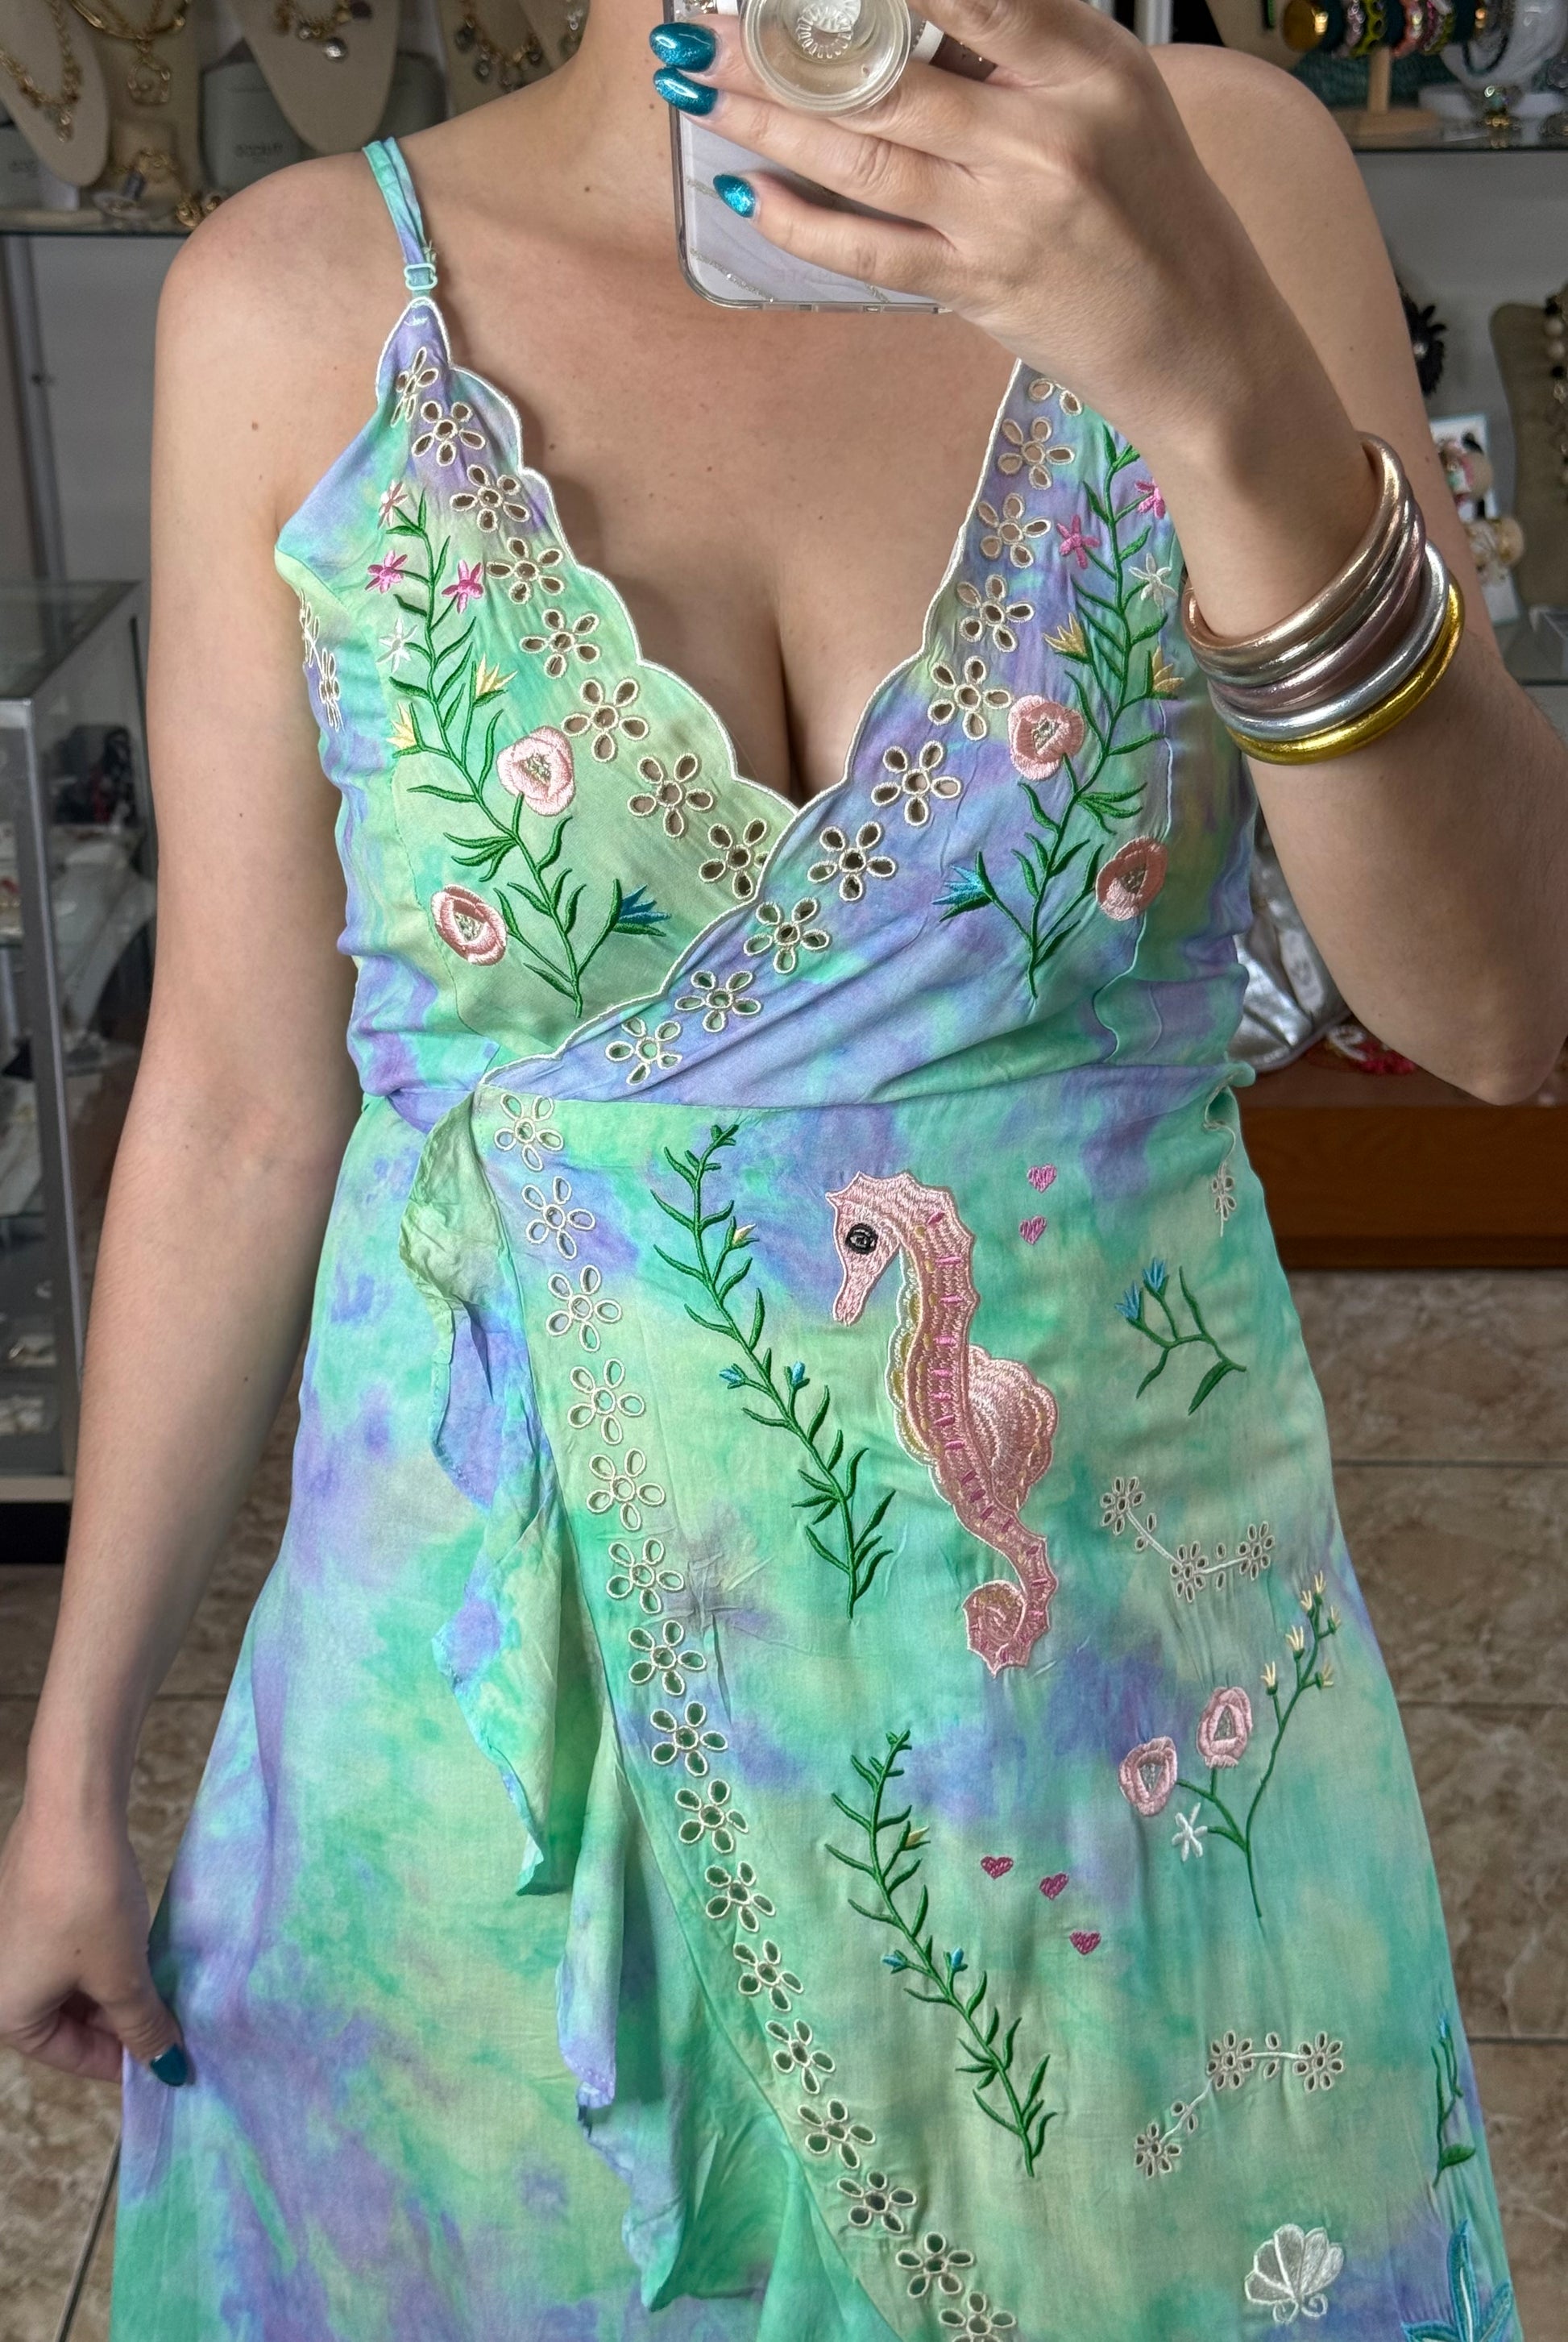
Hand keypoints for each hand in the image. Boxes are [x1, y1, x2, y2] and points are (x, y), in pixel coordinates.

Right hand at [0, 1798, 185, 2085]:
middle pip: (67, 2019)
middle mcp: (0, 1980)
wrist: (72, 1813)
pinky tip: (141, 1948)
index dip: (119, 2060)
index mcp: (7, 2012)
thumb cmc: (86, 1902)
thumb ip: (142, 2027)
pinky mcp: (30, 1904)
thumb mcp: (122, 1975)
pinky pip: (69, 1948)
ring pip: (72, 1982)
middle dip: (120, 2022)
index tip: (163, 2061)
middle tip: (172, 2024)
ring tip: (164, 1988)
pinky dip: (104, 1954)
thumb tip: (166, 2069)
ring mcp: (12, 1940)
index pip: (68, 2056)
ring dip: (116, 1987)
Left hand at [652, 0, 1302, 465]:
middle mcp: (1045, 137)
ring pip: (865, 156)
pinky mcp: (980, 288)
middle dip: (782, 47)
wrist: (1199, 337)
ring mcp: (1007, 218)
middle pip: (890, 74)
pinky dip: (803, 225)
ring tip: (700, 91)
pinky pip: (872, 251)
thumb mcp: (1115, 92)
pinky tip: (750, 193)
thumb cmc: (1152, 204)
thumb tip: (919, 9)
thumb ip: (1026, 40)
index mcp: (1085, 67)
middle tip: (704, 25)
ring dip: (769, 122)